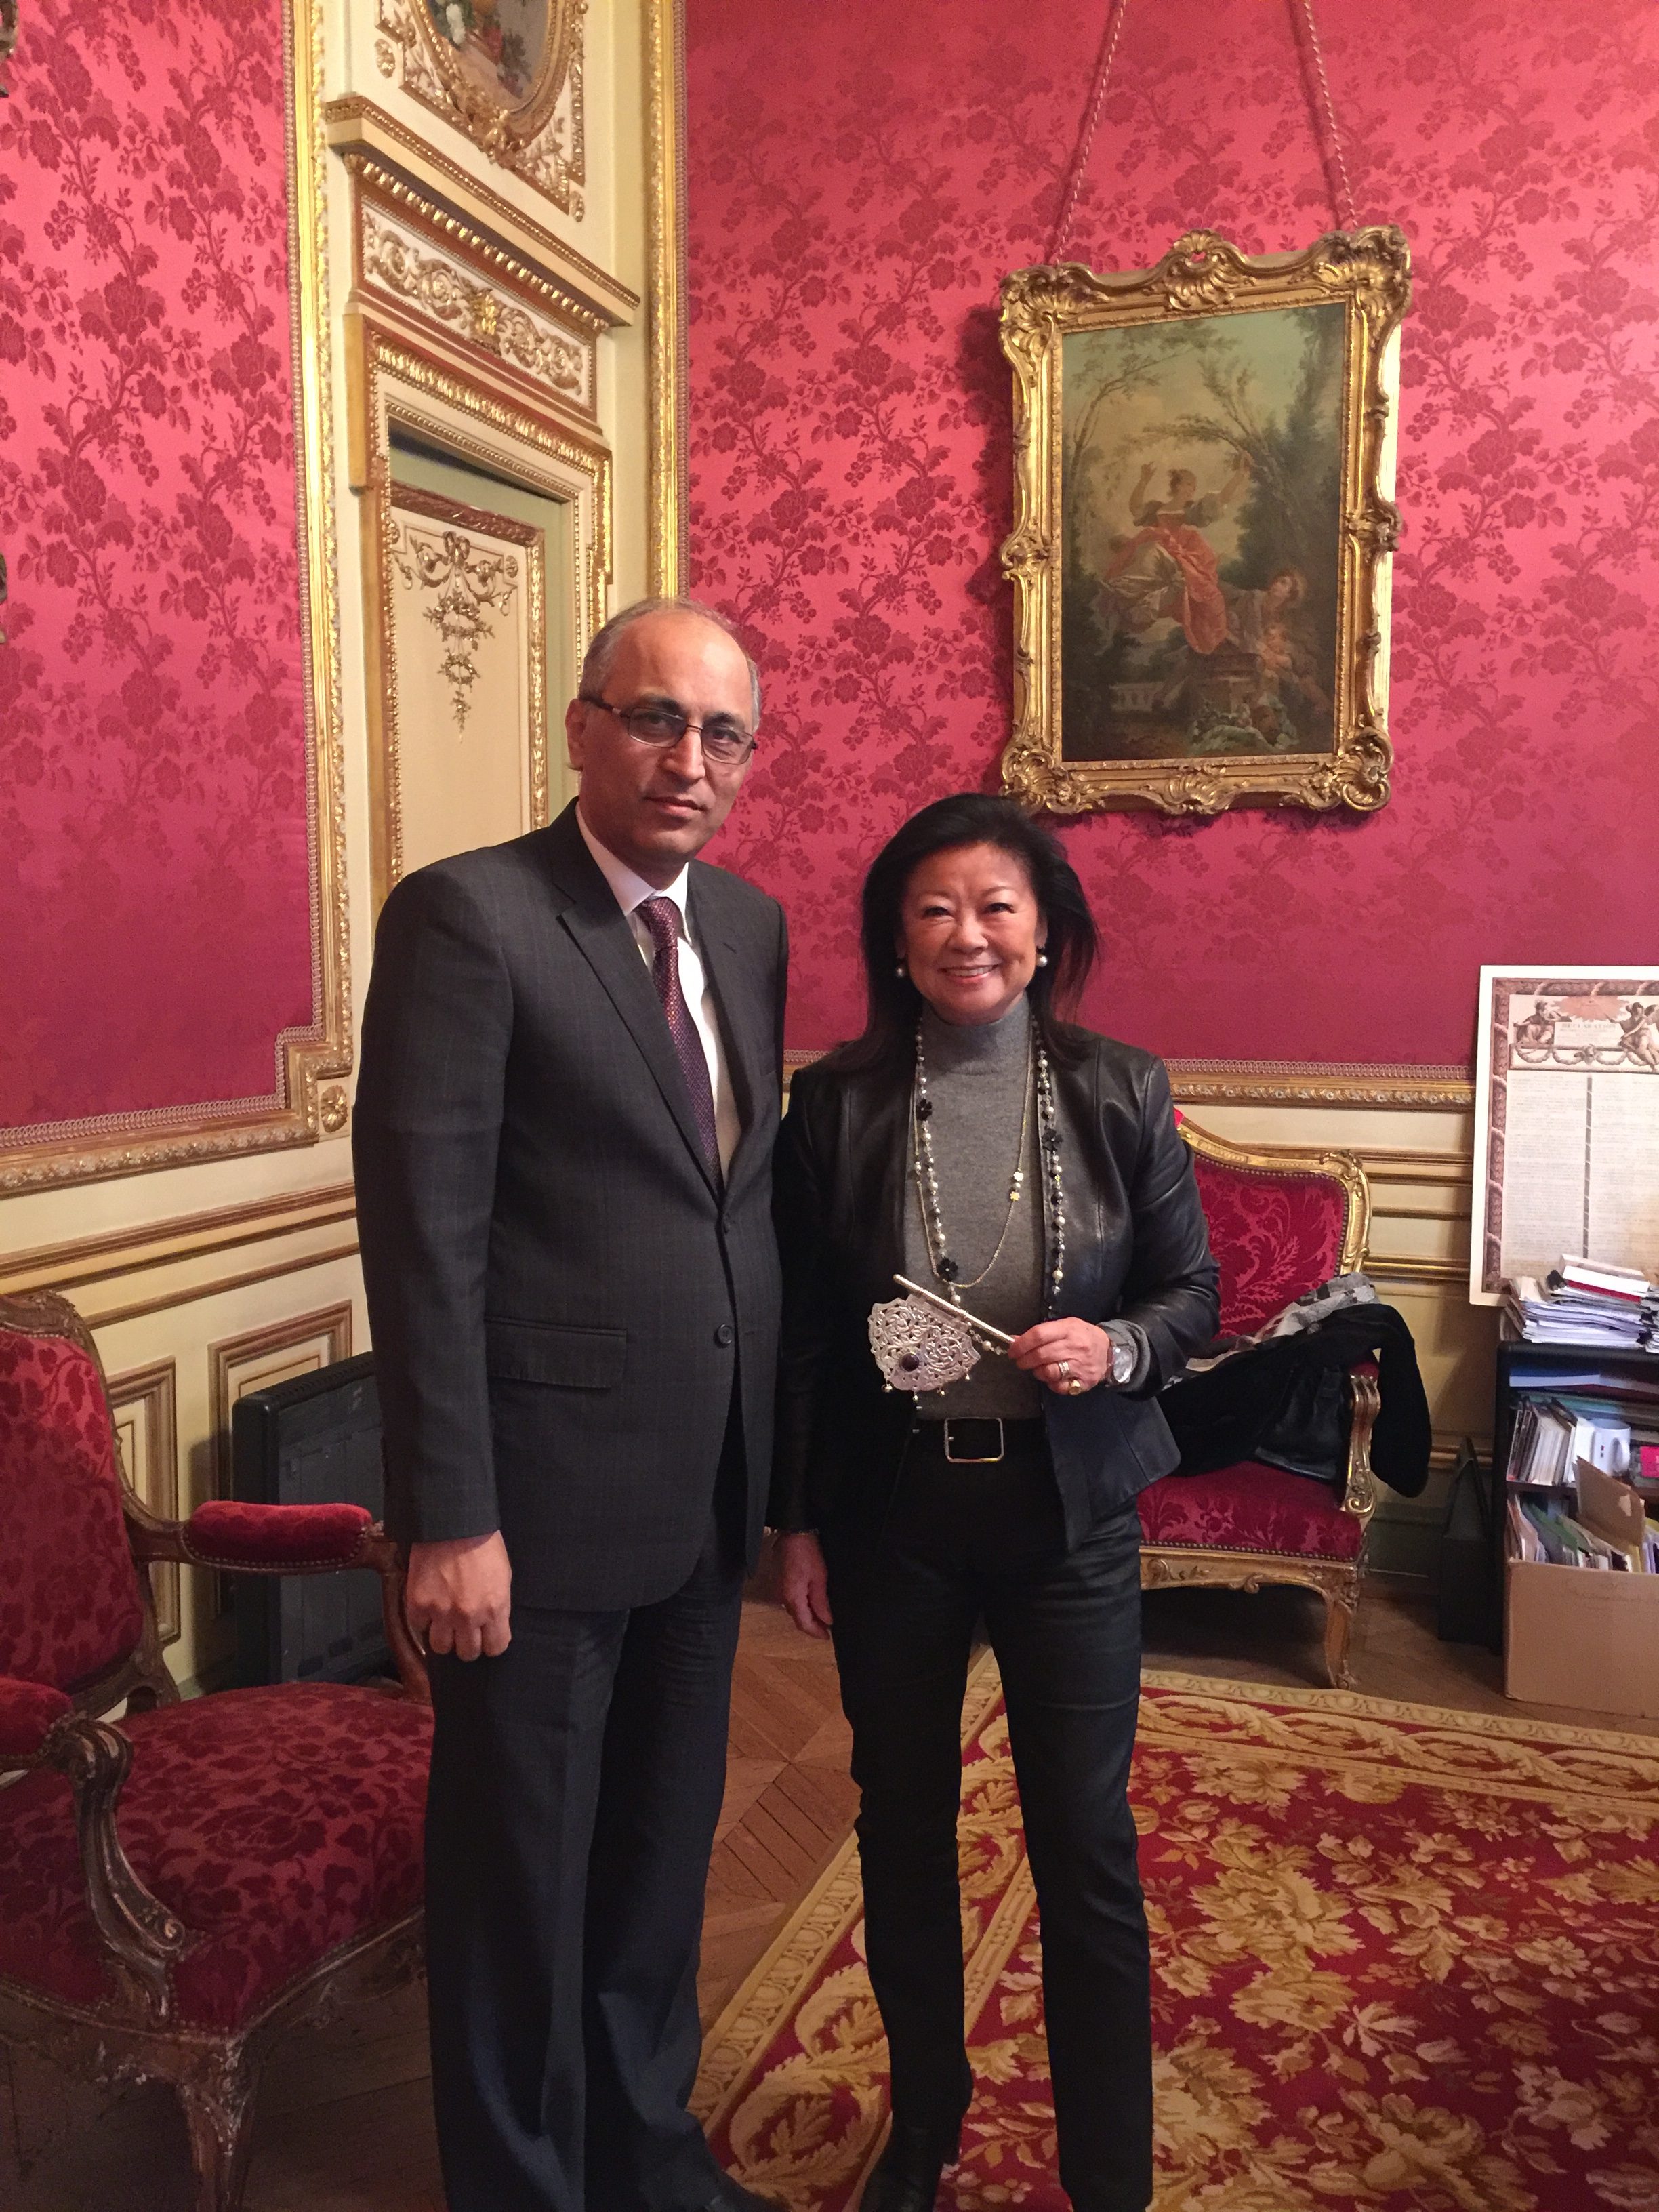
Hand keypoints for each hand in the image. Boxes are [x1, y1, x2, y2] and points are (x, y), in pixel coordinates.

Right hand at [406, 1531, 512, 1660]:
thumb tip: (493, 1626)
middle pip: (468, 1653)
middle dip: (468, 1643)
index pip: (495, 1648)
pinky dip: (424, 1620)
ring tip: (445, 1621)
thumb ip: (498, 1606)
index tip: (487, 1637)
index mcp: (495, 1609)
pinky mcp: (418, 1605)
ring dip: (444, 1636)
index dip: (491, 1643)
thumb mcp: (503, 1576)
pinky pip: (420, 1627)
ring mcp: (441, 1613)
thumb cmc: (483, 1545)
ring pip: (441, 1647)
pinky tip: (430, 1605)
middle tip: (465, 1629)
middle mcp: (469, 1616)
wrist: (453, 1523)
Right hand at [779, 1531, 832, 1639]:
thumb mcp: (819, 1578)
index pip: (804, 1624)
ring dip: (807, 1615)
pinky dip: (802, 1604)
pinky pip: (791, 1599)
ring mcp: (779, 1589)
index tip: (828, 1637)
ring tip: (823, 1615)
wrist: (792, 1531)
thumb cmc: (807, 1552)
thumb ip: (821, 1602)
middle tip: (828, 1627)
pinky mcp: (779, 1581)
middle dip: (812, 1625)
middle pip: (798, 1618)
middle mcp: (782, 1597)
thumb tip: (827, 1620)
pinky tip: (812, 1601)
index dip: (816, 1633)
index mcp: (792, 1598)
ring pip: (794, 1609)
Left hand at [1008, 1318, 1114, 1395]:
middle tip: (1019, 1361)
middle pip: (1041, 1354)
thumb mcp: (1064, 1327)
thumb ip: (1041, 1333)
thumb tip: (1016, 1340)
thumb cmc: (1082, 1336)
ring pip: (1048, 1371)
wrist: (1109, 1350)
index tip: (1013, 1350)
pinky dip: (1051, 1384)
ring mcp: (1080, 1365)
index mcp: (1068, 1329)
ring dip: (1036, 1371)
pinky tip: (1052, 1377)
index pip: (1039, 1335)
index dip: (1022, 1344)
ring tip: (1036, 1368)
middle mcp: (1074, 1347)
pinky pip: (1060, 1386)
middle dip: (1024, 1360)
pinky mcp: (1083, 1381)